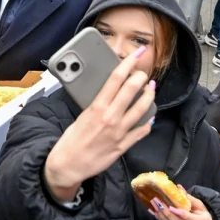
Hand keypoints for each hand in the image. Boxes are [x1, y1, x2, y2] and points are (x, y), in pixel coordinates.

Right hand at [43, 48, 155, 200]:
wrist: (68, 165)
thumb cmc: (71, 140)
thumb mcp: (81, 116)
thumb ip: (97, 105)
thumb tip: (109, 93)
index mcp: (97, 107)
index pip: (116, 78)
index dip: (129, 63)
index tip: (137, 54)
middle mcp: (110, 117)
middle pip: (132, 89)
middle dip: (141, 77)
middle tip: (143, 73)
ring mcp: (119, 132)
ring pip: (143, 108)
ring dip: (149, 96)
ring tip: (151, 89)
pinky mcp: (123, 146)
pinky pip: (142, 130)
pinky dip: (148, 121)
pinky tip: (150, 116)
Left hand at [150, 193, 211, 219]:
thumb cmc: (202, 215)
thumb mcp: (200, 205)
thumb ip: (189, 198)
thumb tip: (178, 187)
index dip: (183, 215)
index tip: (171, 207)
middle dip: (168, 215)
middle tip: (158, 203)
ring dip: (163, 219)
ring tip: (154, 208)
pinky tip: (156, 215)